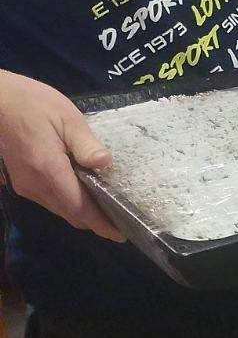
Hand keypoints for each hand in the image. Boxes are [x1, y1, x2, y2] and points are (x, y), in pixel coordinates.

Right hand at [0, 71, 122, 240]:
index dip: (100, 224)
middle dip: (94, 221)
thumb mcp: (66, 117)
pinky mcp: (18, 181)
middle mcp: (33, 185)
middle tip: (120, 219)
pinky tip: (82, 189)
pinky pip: (47, 198)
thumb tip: (105, 164)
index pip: (79, 208)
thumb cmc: (31, 103)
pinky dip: (66, 200)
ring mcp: (23, 185)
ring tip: (106, 206)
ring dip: (80, 211)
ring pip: (57, 208)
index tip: (120, 234)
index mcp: (47, 170)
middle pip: (69, 213)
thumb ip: (86, 144)